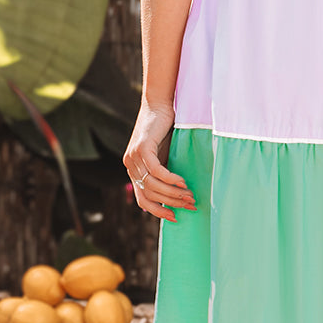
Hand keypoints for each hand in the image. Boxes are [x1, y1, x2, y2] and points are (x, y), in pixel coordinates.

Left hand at [123, 99, 195, 221]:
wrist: (159, 104)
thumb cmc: (165, 129)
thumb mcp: (164, 155)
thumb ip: (165, 172)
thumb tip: (180, 194)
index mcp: (134, 170)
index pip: (143, 200)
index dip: (159, 211)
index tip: (176, 218)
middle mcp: (130, 166)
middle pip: (150, 195)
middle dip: (172, 203)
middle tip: (192, 204)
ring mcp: (134, 158)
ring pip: (154, 185)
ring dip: (174, 193)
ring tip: (190, 195)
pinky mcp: (142, 148)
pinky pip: (156, 171)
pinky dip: (170, 179)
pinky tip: (182, 182)